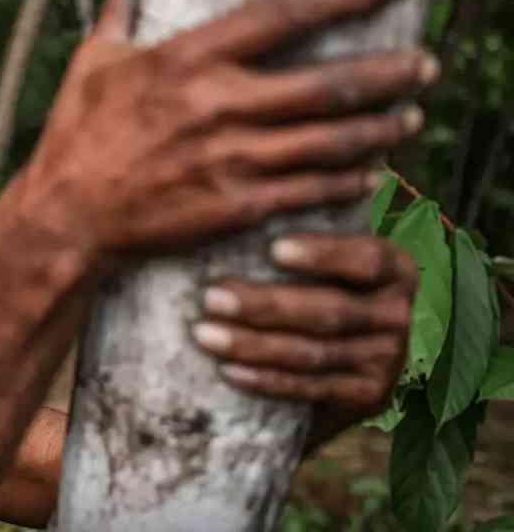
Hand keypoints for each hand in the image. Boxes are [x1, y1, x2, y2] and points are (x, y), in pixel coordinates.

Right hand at [19, 0, 436, 261]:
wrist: (66, 217)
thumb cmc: (75, 137)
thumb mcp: (91, 64)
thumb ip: (120, 16)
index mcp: (187, 61)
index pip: (284, 14)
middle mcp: (218, 106)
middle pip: (326, 84)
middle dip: (387, 73)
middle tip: (423, 65)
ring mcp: (231, 160)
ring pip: (329, 141)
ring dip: (379, 129)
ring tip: (409, 117)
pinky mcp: (235, 206)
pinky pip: (308, 190)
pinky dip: (346, 180)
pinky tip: (368, 172)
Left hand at [192, 234, 416, 443]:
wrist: (345, 367)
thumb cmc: (318, 289)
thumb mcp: (325, 262)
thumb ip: (305, 233)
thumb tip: (246, 205)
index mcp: (396, 269)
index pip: (366, 260)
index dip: (322, 254)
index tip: (272, 249)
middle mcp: (398, 314)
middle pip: (329, 311)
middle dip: (265, 305)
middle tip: (211, 297)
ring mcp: (387, 360)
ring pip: (313, 353)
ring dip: (253, 345)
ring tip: (205, 334)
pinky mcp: (368, 397)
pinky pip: (310, 388)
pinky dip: (266, 381)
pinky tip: (228, 370)